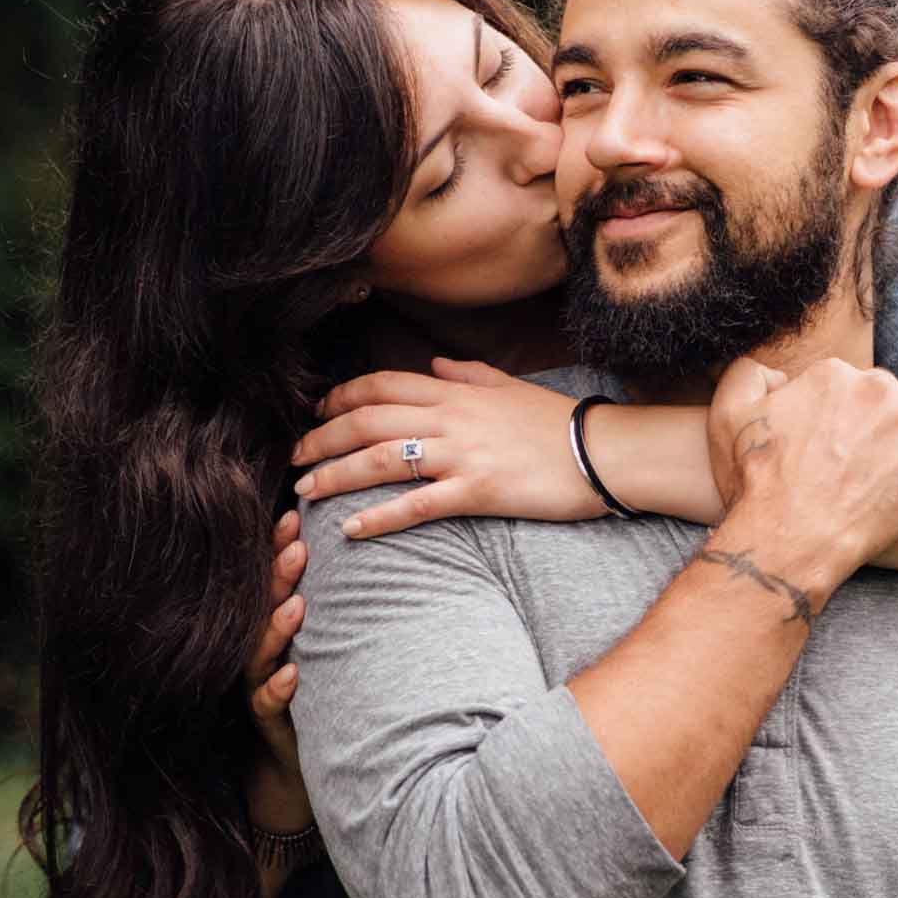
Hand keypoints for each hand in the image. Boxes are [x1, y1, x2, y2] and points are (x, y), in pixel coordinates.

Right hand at [243, 509, 311, 829]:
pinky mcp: (269, 721)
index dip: (277, 549)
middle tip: (299, 546)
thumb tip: (360, 551)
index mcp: (273, 625)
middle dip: (278, 576)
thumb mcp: (326, 642)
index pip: (272, 580)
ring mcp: (260, 684)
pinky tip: (293, 674)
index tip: (294, 517)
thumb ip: (332, 603)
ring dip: (277, 627)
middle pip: (261, 607)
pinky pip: (267, 703)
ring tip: (297, 606)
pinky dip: (278, 688)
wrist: (305, 757)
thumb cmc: (322, 687)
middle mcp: (261, 650)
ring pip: (259, 651)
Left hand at [292, 360, 595, 538]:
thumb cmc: (558, 423)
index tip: (317, 413)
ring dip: (335, 476)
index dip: (340, 397)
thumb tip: (433, 368)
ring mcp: (461, 455)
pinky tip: (350, 530)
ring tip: (304, 494)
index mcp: (454, 392)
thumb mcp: (509, 387)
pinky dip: (378, 518)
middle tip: (294, 459)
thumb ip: (466, 375)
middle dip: (322, 439)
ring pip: (380, 460)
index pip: (380, 386)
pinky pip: (416, 506)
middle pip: (366, 421)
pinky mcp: (476, 492)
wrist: (603, 452)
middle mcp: (450, 418)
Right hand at [708, 354, 897, 601]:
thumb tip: (780, 374)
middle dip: (872, 412)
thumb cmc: (760, 485)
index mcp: (829, 374)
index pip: (845, 380)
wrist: (794, 535)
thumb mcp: (728, 417)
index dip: (838, 410)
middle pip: (881, 387)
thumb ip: (747, 373)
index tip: (833, 440)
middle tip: (861, 454)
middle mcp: (870, 383)